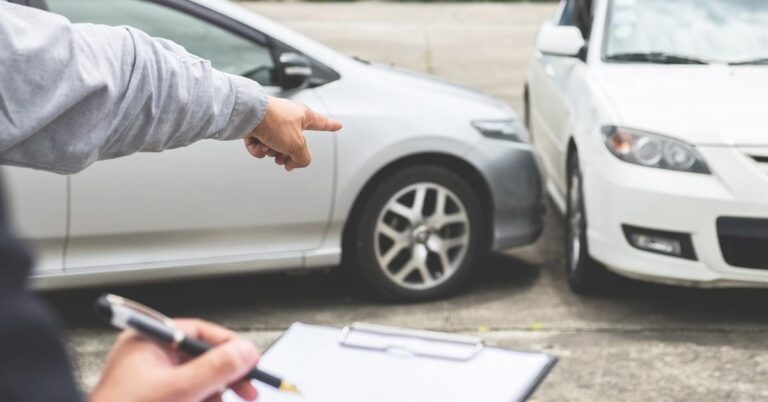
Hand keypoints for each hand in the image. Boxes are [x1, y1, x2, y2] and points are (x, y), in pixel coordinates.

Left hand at [90, 319, 259, 401]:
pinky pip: (186, 397)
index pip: (198, 333)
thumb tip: (246, 352)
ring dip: (212, 396)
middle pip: (201, 359)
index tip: (251, 360)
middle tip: (248, 389)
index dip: (229, 346)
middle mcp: (148, 358)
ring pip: (197, 382)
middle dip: (225, 378)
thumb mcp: (177, 390)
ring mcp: (149, 382)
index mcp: (148, 342)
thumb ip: (215, 369)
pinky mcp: (152, 400)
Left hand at [245, 96, 341, 170]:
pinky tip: (257, 145)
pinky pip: (260, 145)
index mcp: (303, 116)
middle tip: (283, 159)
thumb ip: (303, 158)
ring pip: (275, 146)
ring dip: (271, 151)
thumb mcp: (297, 145)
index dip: (330, 125)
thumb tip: (295, 162)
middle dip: (286, 154)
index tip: (337, 125)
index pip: (321, 123)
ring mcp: (271, 122)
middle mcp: (288, 117)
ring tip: (268, 148)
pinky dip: (258, 148)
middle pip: (293, 144)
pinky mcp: (256, 126)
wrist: (247, 114)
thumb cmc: (273, 121)